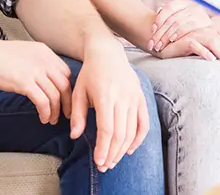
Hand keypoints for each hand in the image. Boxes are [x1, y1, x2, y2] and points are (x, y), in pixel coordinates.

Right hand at [0, 35, 71, 125]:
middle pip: (64, 84)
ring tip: (52, 120)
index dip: (68, 88)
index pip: (66, 72)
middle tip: (66, 114)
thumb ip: (38, 62)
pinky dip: (46, 112)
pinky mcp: (24, 82)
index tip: (65, 99)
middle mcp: (44, 60)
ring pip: (55, 95)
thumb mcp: (25, 53)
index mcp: (45, 52)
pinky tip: (43, 118)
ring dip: (56, 111)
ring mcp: (34, 71)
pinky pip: (43, 102)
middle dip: (67, 102)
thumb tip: (46, 78)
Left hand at [69, 36, 149, 171]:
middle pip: (120, 133)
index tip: (99, 162)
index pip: (107, 129)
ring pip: (132, 130)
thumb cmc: (90, 73)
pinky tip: (130, 149)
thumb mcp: (78, 91)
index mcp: (106, 96)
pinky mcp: (141, 97)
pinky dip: (139, 138)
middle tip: (105, 166)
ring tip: (113, 160)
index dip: (104, 148)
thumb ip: (77, 115)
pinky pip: (144, 122)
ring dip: (123, 149)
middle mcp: (122, 98)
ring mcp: (134, 97)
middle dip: (112, 153)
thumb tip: (75, 136)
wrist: (108, 53)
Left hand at [148, 0, 211, 51]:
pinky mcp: (205, 24)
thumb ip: (168, 14)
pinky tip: (172, 40)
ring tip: (159, 45)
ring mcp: (200, 15)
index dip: (160, 18)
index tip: (152, 29)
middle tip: (152, 43)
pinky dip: (178, 34)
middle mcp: (194, 7)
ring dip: (167, 36)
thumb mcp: (180, 17)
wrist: (211, 35)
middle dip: (160, 32)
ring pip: (178, 24)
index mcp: (185, 2)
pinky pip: (188, 28)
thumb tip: (159, 10)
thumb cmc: (189, 26)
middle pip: (173, 18)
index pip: (170, 7)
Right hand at [158, 26, 219, 69]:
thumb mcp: (206, 52)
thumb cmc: (188, 52)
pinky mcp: (185, 41)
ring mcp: (196, 36)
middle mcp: (206, 33)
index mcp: (214, 35)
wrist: (166, 48)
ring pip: (213, 42)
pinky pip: (196, 45)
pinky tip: (211, 60)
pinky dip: (204, 52)